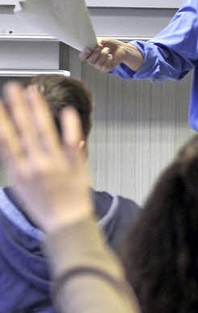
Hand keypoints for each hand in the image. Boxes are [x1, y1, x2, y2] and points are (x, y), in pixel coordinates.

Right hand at [0, 83, 92, 233]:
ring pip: (45, 131)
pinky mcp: (75, 165)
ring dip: (38, 110)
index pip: (7, 141)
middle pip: (24, 131)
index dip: (2, 121)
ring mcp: (56, 165)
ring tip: (33, 92)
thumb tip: (10, 140)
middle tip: (13, 88)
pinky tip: (66, 111)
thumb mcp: (21, 186)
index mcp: (19, 171)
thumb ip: (17, 162)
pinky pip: (73, 142)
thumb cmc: (44, 207)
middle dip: (17, 107)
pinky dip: (70, 127)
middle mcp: (36, 166)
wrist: (67, 224)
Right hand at [79, 38, 142, 71]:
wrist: (121, 48)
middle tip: (101, 47)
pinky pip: (105, 67)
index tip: (88, 48)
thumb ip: (95, 43)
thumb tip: (93, 45)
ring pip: (98, 64)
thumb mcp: (101, 40)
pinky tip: (111, 56)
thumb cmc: (110, 44)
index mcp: (90, 54)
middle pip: (90, 61)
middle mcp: (93, 61)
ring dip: (103, 55)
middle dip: (95, 53)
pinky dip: (108, 59)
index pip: (82, 57)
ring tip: (107, 49)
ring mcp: (99, 66)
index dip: (84, 54)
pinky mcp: (107, 69)